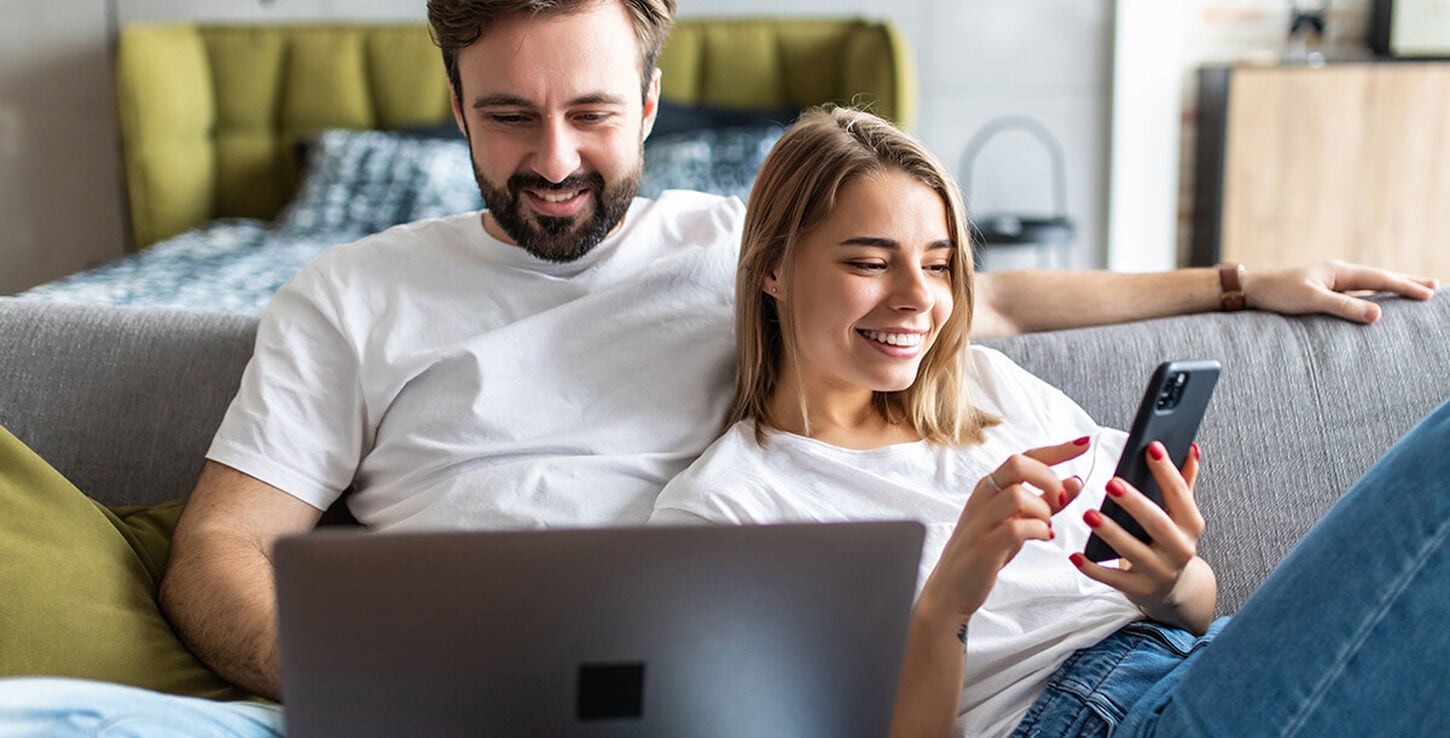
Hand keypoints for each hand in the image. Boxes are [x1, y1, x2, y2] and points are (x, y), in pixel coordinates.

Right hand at [918, 437, 1089, 624]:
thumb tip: (1075, 481)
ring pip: (1017, 495)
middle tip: (1060, 500)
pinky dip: (1036, 530)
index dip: (1057, 449)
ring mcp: (981, 521)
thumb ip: (1046, 502)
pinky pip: (1015, 528)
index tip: (1084, 444)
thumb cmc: (985, 551)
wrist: (951, 587)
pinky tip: (1042, 538)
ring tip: (1046, 526)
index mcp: (991, 486)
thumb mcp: (1019, 521)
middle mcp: (983, 497)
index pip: (1026, 457)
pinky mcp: (983, 546)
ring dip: (1042, 509)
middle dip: (1048, 478)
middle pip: (1017, 464)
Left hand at [1070, 441, 1215, 633]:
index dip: (1167, 471)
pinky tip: (1074, 555)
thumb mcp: (1181, 514)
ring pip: (1133, 552)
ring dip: (1111, 533)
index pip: (1179, 494)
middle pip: (1157, 524)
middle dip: (1135, 503)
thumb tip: (1191, 448)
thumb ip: (1183, 482)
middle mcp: (1179, 549)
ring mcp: (1158, 571)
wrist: (1173, 589)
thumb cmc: (1170, 540)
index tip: (1151, 447)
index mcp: (1190, 525)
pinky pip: (1112, 579)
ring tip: (1088, 514)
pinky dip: (1093, 569)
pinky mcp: (1138, 588)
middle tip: (1111, 482)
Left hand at [1243, 260, 1437, 323]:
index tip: (1428, 294)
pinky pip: (1357, 290)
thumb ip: (1343, 308)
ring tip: (1414, 288)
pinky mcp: (1324, 289)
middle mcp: (1339, 273)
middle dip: (1407, 281)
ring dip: (1392, 285)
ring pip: (1370, 283)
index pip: (1380, 278)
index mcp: (1339, 271)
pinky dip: (1374, 293)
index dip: (1405, 286)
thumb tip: (1377, 315)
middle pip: (1380, 276)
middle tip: (1434, 285)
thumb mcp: (1311, 301)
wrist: (1253, 289)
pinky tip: (1378, 299)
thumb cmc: (1278, 293)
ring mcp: (1332, 280)